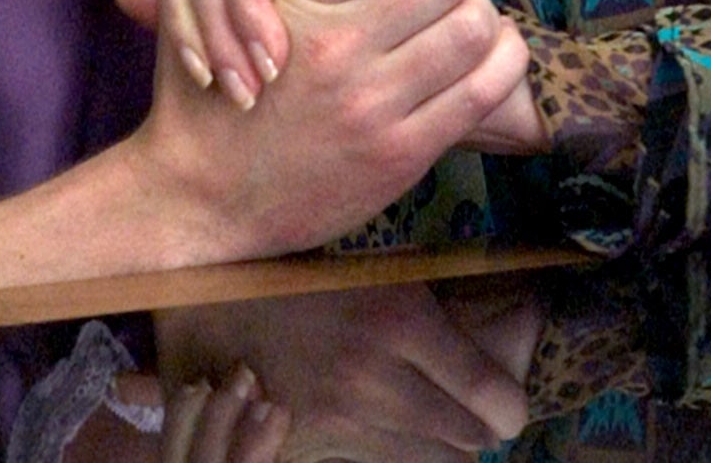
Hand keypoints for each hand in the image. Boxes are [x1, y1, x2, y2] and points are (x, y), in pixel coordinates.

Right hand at [127, 0, 526, 261]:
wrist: (204, 193)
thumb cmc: (214, 91)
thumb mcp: (222, 6)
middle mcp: (337, 45)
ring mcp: (373, 102)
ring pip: (473, 23)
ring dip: (474, 15)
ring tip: (455, 23)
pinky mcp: (402, 151)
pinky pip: (484, 88)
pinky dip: (499, 63)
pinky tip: (482, 59)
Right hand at [149, 279, 543, 462]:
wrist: (199, 303)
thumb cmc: (291, 270)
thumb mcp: (368, 268)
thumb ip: (430, 301)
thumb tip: (511, 313)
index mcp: (398, 319)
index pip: (493, 397)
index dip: (509, 404)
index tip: (505, 399)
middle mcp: (378, 379)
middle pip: (469, 438)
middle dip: (476, 423)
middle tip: (467, 403)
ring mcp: (343, 421)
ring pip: (431, 459)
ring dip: (437, 441)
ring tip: (424, 414)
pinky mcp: (314, 447)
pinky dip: (394, 451)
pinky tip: (380, 423)